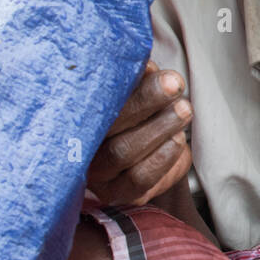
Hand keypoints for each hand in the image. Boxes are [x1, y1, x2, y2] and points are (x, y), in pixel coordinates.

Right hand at [86, 61, 192, 206]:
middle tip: (174, 85)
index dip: (124, 85)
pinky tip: (177, 140)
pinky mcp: (120, 193)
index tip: (152, 67)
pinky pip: (139, 178)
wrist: (151, 146)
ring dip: (159, 127)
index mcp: (76, 118)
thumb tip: (147, 65)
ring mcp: (98, 175)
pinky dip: (162, 157)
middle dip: (146, 102)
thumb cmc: (137, 111)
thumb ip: (136, 79)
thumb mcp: (134, 90)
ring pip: (123, 152)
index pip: (93, 100)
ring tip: (183, 109)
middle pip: (106, 124)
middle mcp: (79, 148)